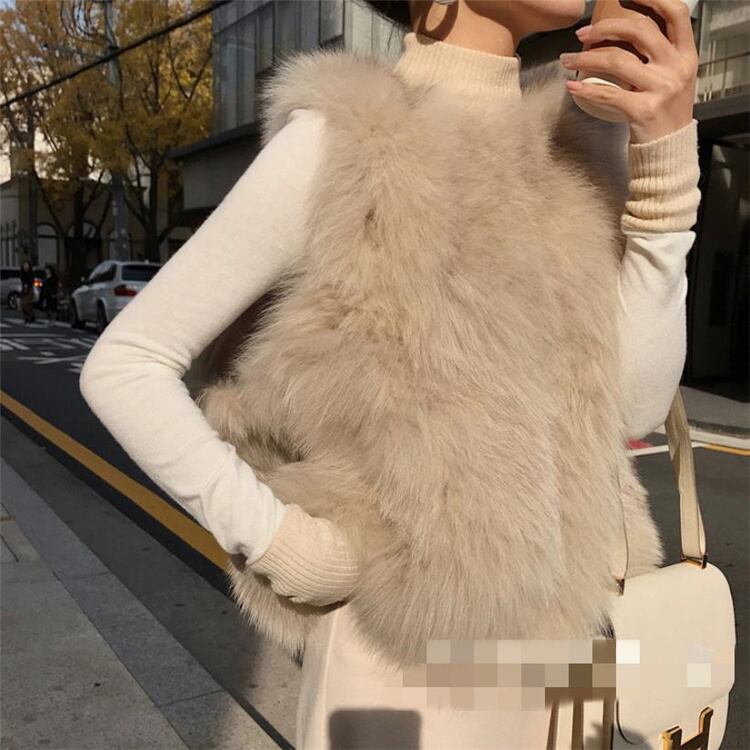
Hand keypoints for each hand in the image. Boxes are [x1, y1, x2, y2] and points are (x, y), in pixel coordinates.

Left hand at [559, 0, 698, 142]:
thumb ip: (660, 55)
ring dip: (586, 57)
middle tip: (582, 33)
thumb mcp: (673, 77)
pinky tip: (572, 86)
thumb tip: (629, 31)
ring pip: (617, 60)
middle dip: (605, 27)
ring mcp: (661, 89)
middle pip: (639, 31)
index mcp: (686, 55)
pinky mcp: (643, 111)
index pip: (675, 13)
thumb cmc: (664, 112)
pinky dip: (585, 89)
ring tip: (568, 59)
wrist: (668, 150)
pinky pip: (608, 94)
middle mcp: (676, 68)